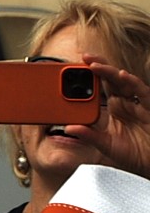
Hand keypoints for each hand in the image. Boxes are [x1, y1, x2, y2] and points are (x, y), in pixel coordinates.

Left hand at [59, 56, 149, 176]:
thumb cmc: (134, 155)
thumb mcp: (106, 145)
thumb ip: (89, 136)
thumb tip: (69, 128)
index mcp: (114, 107)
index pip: (101, 86)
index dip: (90, 75)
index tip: (74, 66)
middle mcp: (126, 102)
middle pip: (111, 78)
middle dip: (98, 66)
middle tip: (84, 57)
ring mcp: (138, 104)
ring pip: (125, 82)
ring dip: (111, 71)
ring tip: (96, 65)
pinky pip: (143, 93)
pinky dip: (133, 83)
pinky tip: (122, 76)